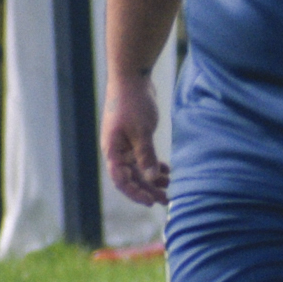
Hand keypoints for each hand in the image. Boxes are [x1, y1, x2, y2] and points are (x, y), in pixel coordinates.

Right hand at [102, 71, 170, 204]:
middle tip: (166, 200)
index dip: (135, 193)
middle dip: (148, 190)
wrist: (131, 79)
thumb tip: (151, 179)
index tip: (150, 202)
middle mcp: (117, 151)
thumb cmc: (132, 103)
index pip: (121, 180)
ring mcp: (125, 145)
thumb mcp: (141, 132)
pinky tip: (167, 172)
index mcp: (113, 151)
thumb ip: (146, 155)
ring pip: (138, 169)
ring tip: (169, 187)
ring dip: (152, 180)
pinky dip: (153, 166)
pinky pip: (143, 158)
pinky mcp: (135, 138)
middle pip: (131, 178)